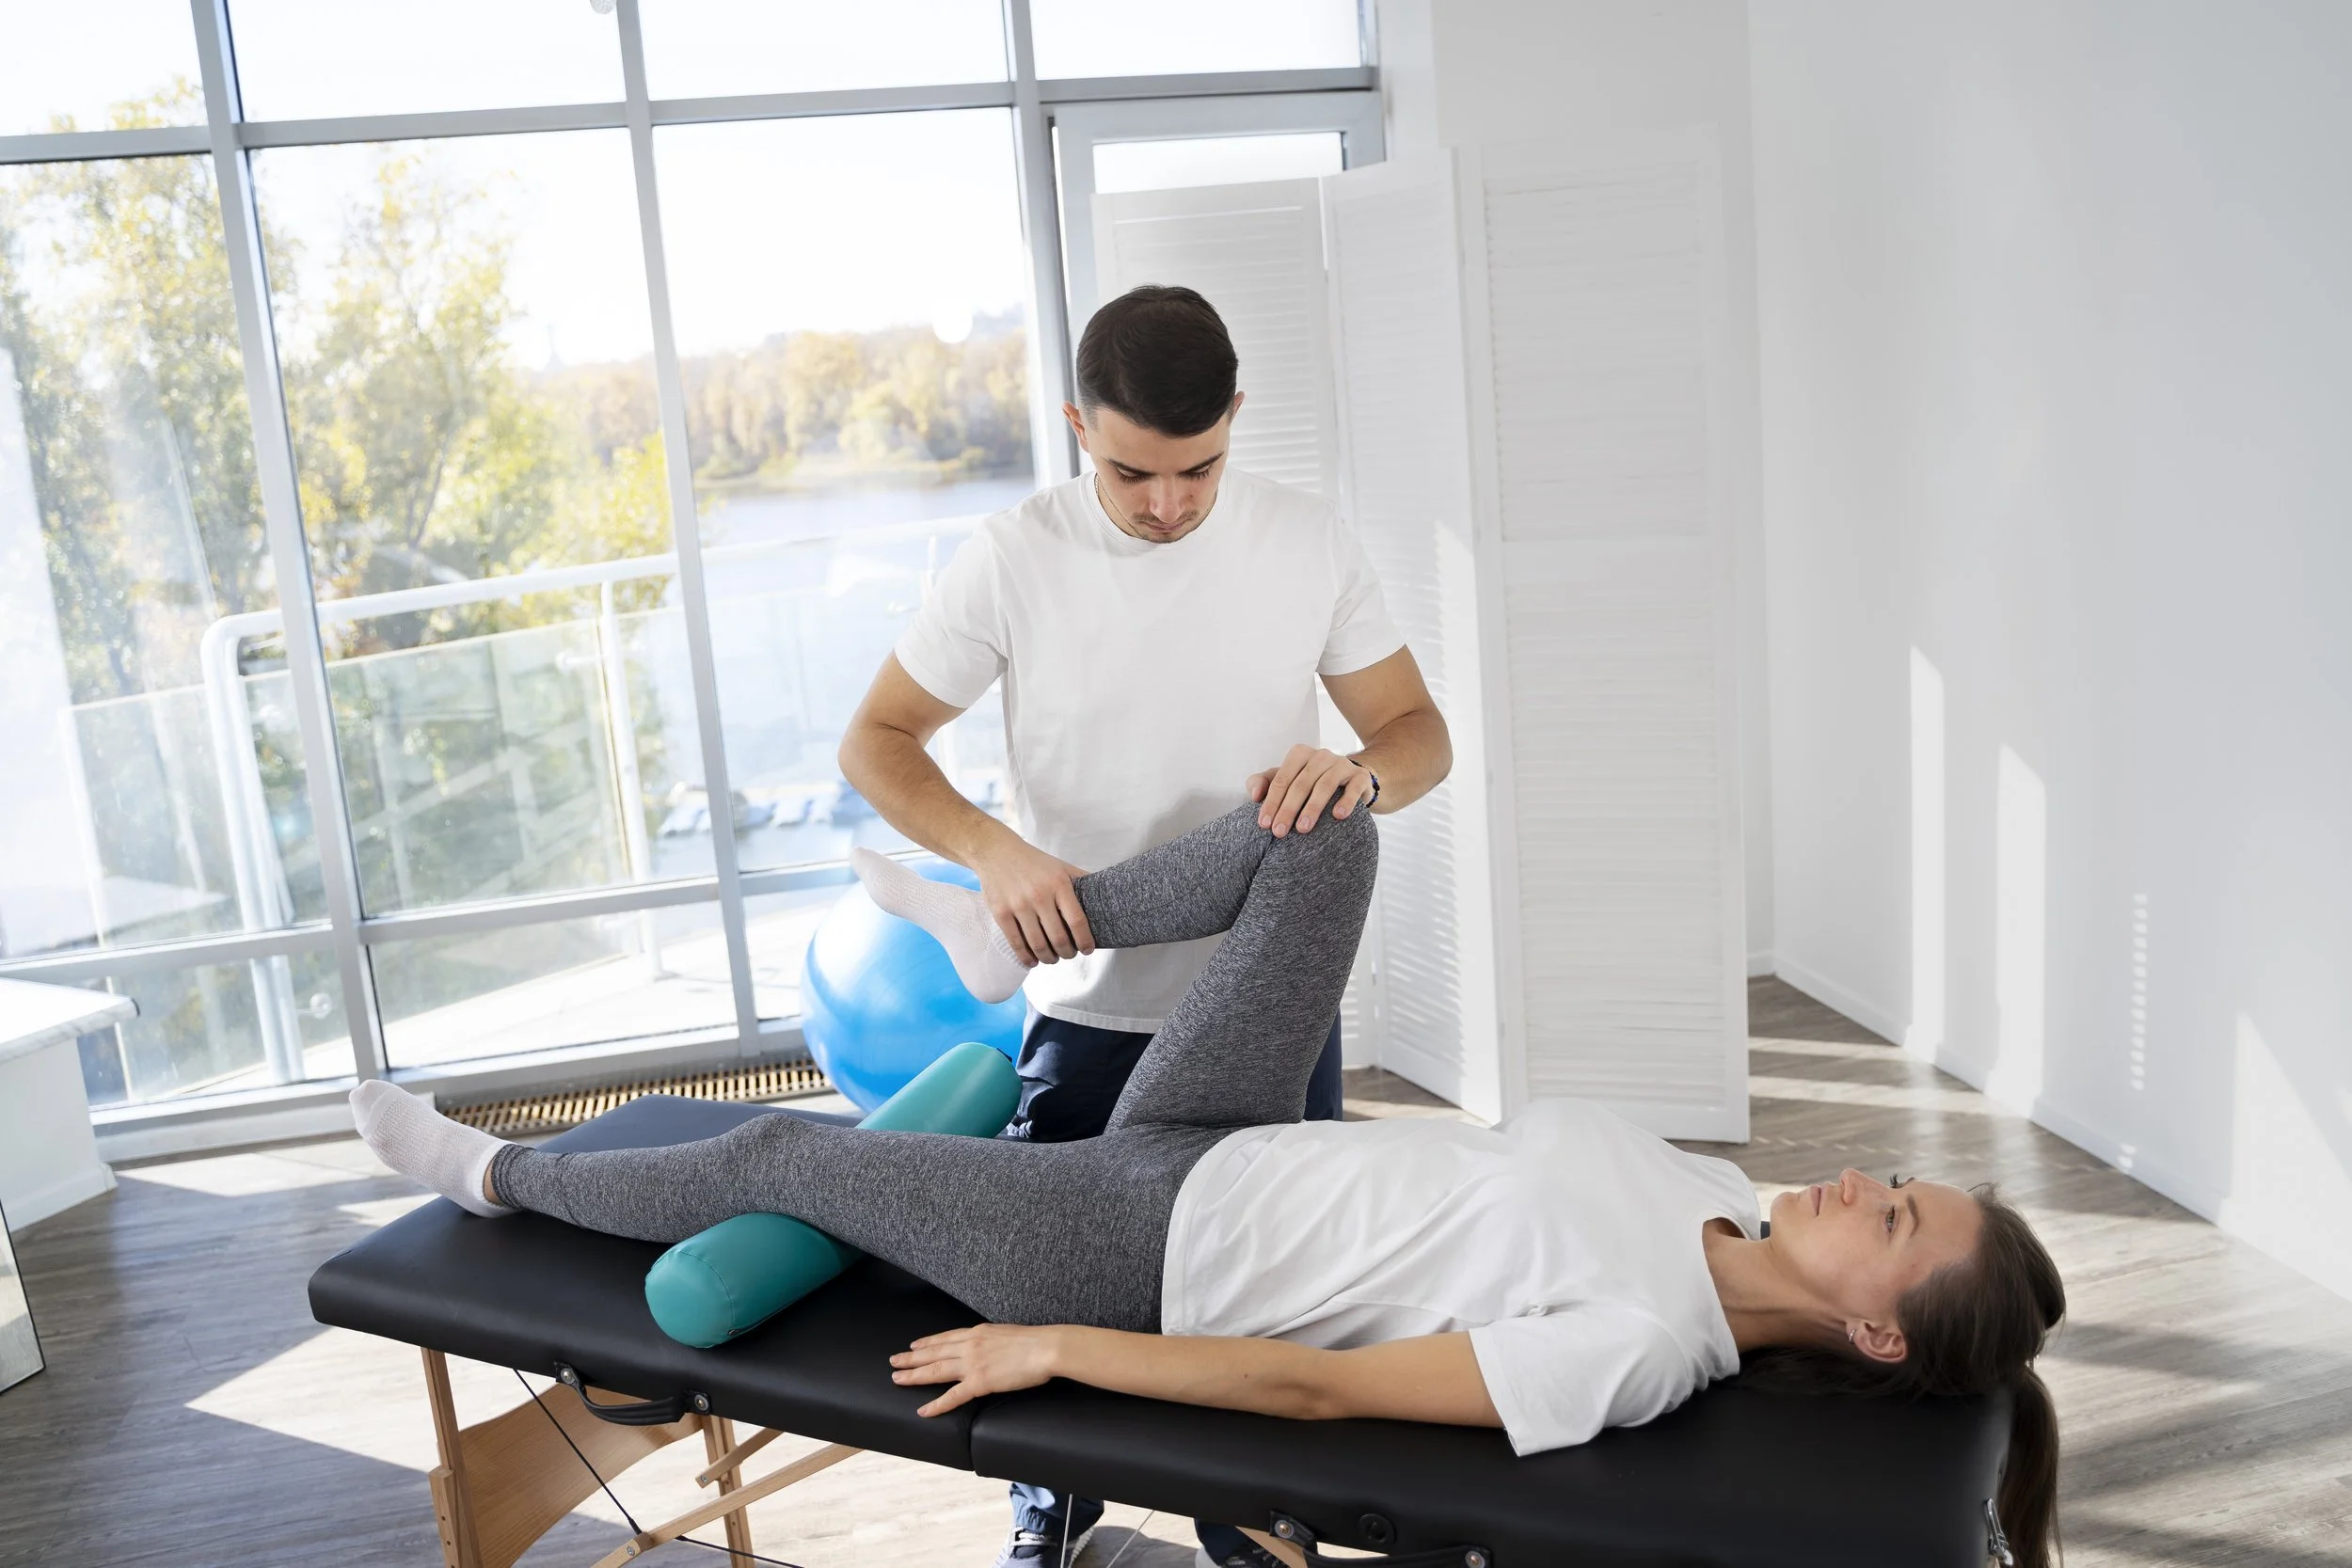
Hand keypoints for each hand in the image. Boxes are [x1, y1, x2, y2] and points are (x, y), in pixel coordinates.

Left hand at [891, 1324, 1060, 1416]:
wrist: (1045, 1348)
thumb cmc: (1033, 1340)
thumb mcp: (1005, 1332)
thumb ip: (991, 1339)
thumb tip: (987, 1344)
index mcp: (977, 1332)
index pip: (945, 1337)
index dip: (927, 1342)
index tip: (913, 1345)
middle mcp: (970, 1345)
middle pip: (934, 1352)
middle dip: (911, 1358)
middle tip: (893, 1361)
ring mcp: (973, 1364)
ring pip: (936, 1370)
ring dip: (914, 1375)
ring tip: (898, 1379)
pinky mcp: (980, 1382)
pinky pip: (953, 1396)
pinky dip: (936, 1405)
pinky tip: (923, 1411)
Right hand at [972, 835, 1092, 965]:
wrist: (996, 852)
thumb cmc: (1033, 862)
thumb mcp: (1061, 866)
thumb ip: (1081, 880)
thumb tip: (1106, 893)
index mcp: (1058, 884)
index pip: (1077, 921)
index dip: (1085, 940)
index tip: (1088, 949)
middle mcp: (1039, 896)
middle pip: (1058, 937)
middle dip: (1067, 953)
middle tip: (1069, 955)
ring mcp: (1019, 905)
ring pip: (1038, 944)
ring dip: (1049, 958)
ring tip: (1053, 958)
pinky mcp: (1001, 913)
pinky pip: (1016, 942)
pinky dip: (1026, 957)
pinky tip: (1033, 961)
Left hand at [1247, 745, 1374, 837]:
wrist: (1352, 782)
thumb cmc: (1313, 783)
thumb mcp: (1287, 780)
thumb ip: (1264, 783)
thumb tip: (1254, 795)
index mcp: (1300, 754)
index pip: (1281, 779)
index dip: (1271, 802)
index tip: (1264, 824)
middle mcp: (1321, 755)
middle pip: (1301, 784)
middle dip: (1288, 809)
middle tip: (1279, 832)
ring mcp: (1342, 764)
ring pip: (1324, 785)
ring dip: (1312, 808)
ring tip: (1302, 829)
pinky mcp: (1360, 776)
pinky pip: (1353, 788)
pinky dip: (1345, 801)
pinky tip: (1338, 816)